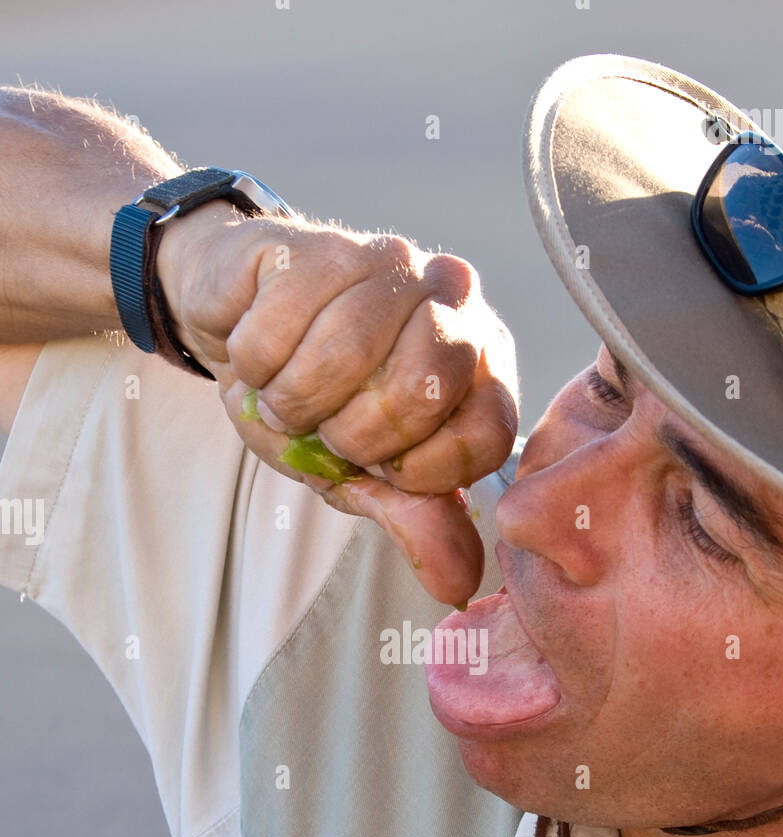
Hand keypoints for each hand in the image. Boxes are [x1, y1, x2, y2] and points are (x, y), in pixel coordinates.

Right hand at [156, 202, 518, 606]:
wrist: (237, 323)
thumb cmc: (309, 399)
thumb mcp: (360, 475)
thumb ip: (413, 518)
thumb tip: (458, 586)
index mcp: (484, 371)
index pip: (482, 438)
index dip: (415, 469)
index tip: (375, 462)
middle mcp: (457, 306)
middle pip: (419, 389)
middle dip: (350, 431)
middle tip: (324, 424)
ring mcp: (395, 263)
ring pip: (345, 354)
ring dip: (292, 396)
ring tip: (284, 390)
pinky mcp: (325, 243)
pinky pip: (281, 327)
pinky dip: (253, 360)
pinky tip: (258, 349)